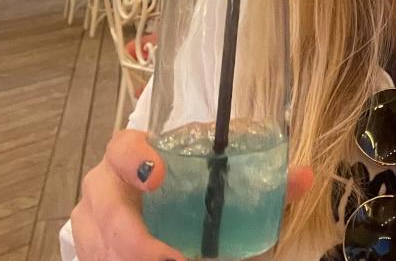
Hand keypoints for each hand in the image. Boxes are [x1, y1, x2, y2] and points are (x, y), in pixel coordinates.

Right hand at [72, 130, 313, 260]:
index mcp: (132, 154)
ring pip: (98, 246)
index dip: (134, 159)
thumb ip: (261, 179)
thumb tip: (304, 176)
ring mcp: (92, 221)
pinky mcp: (91, 249)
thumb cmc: (185, 184)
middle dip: (132, 239)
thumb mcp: (216, 179)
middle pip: (103, 209)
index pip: (121, 147)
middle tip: (170, 258)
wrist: (152, 202)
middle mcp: (104, 185)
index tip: (159, 175)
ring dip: (127, 259)